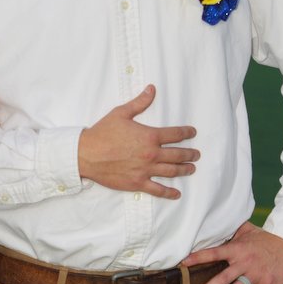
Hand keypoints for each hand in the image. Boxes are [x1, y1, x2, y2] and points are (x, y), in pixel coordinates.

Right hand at [78, 85, 198, 198]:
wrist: (86, 154)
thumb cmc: (102, 133)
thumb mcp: (121, 113)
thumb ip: (139, 102)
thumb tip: (151, 89)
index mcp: (149, 136)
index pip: (175, 134)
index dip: (187, 133)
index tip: (192, 133)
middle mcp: (151, 154)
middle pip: (178, 154)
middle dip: (190, 154)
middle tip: (196, 154)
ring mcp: (146, 170)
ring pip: (172, 171)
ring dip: (184, 170)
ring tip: (191, 169)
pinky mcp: (138, 183)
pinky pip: (158, 190)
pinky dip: (169, 193)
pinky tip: (176, 193)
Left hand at [184, 221, 282, 283]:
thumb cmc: (266, 237)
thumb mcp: (247, 230)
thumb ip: (231, 230)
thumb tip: (215, 223)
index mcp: (237, 248)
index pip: (213, 253)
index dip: (198, 258)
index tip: (183, 264)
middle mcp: (245, 262)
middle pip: (222, 278)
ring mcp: (256, 274)